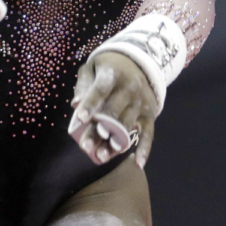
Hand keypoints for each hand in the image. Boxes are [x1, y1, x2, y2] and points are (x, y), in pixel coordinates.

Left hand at [69, 52, 158, 167]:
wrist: (139, 62)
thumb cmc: (108, 68)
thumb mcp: (92, 67)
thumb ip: (83, 85)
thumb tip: (75, 104)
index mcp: (112, 74)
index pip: (100, 89)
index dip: (90, 103)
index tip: (80, 118)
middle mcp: (130, 87)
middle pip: (112, 113)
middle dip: (98, 131)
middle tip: (85, 147)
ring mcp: (141, 102)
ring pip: (127, 126)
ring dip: (115, 143)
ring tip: (101, 157)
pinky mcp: (150, 113)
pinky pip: (148, 133)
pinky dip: (144, 149)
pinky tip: (138, 163)